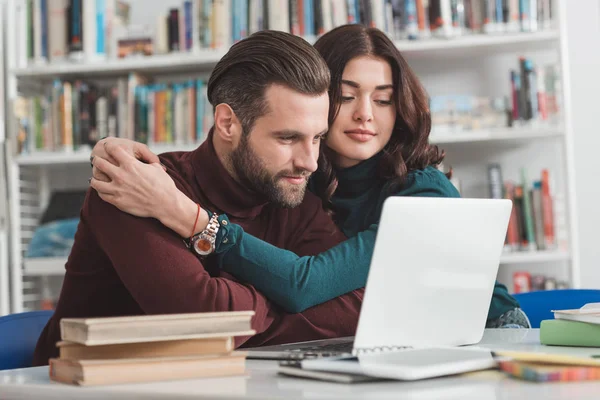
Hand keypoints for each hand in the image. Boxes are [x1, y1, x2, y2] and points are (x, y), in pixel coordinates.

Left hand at [90, 141, 208, 236]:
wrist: (166, 204)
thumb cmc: (164, 185)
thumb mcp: (156, 168)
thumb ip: (146, 163)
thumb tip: (146, 161)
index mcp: (131, 164)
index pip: (113, 149)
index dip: (109, 146)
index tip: (107, 146)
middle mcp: (121, 175)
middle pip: (100, 163)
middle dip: (97, 160)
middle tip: (97, 160)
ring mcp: (118, 189)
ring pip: (96, 182)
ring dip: (94, 178)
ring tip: (94, 178)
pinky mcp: (118, 201)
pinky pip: (102, 195)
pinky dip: (101, 192)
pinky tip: (103, 190)